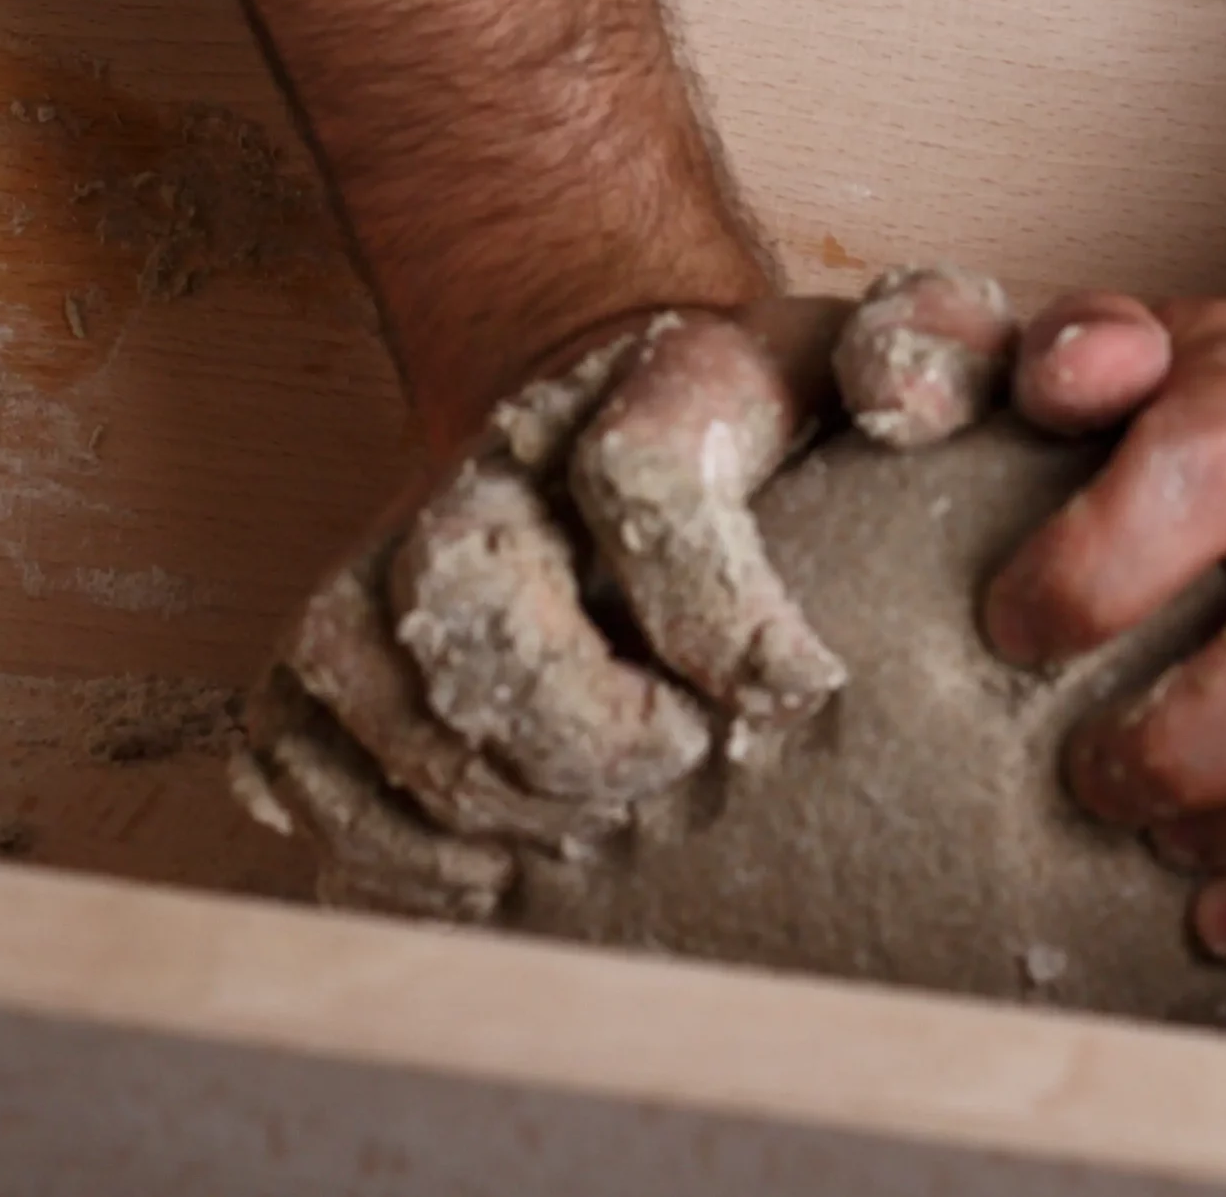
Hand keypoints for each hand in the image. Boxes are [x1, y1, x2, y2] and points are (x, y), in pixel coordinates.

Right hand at [236, 267, 1016, 919]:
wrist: (619, 395)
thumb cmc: (778, 418)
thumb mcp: (887, 352)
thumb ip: (934, 349)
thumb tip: (899, 400)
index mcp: (655, 378)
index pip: (644, 473)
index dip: (716, 603)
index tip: (798, 687)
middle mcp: (505, 452)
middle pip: (467, 575)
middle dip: (570, 716)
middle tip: (669, 773)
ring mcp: (401, 535)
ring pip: (357, 659)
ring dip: (470, 786)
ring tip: (581, 844)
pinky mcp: (343, 626)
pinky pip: (290, 731)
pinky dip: (365, 826)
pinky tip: (477, 876)